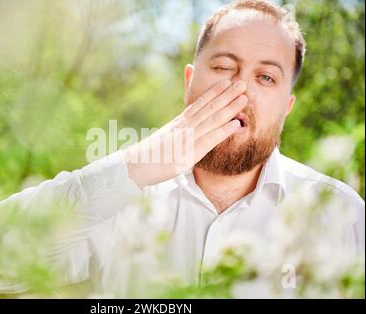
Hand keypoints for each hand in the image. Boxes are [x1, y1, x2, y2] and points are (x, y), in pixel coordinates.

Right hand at [123, 79, 247, 187]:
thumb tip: (183, 127)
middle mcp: (182, 128)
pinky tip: (236, 124)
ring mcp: (185, 140)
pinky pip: (208, 141)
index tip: (227, 82)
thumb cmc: (148, 156)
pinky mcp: (186, 154)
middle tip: (242, 82)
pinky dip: (223, 131)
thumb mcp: (164, 139)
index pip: (198, 104)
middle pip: (208, 108)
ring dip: (229, 108)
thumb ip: (176, 132)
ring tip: (244, 97)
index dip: (214, 92)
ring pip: (211, 120)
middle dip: (226, 95)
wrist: (133, 166)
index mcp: (178, 124)